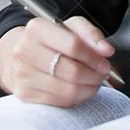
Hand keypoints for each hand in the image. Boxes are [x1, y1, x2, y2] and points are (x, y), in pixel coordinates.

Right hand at [0, 16, 116, 106]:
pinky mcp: (25, 94)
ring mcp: (23, 75)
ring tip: (94, 82)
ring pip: (68, 90)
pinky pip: (60, 102)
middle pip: (72, 71)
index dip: (94, 57)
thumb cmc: (51, 40)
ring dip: (89, 89)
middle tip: (102, 74)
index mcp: (37, 29)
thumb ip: (91, 34)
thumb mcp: (70, 27)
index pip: (73, 45)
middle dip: (94, 75)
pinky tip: (80, 89)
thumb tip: (106, 49)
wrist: (23, 55)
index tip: (105, 62)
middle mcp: (25, 51)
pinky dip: (77, 98)